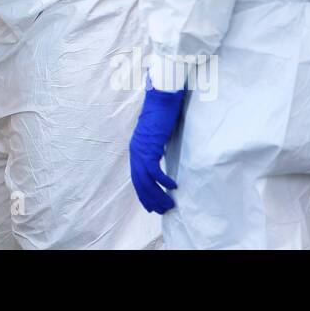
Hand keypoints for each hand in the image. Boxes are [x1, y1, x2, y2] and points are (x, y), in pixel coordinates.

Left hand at [128, 84, 186, 213]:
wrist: (161, 99)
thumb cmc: (160, 114)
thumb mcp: (156, 135)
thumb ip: (155, 146)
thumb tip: (161, 155)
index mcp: (136, 150)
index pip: (136, 178)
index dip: (143, 194)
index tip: (150, 207)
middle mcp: (135, 152)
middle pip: (140, 183)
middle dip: (151, 199)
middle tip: (163, 211)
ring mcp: (141, 150)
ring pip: (146, 180)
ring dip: (158, 195)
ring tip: (169, 205)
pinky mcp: (150, 147)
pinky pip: (155, 171)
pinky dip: (164, 181)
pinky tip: (173, 187)